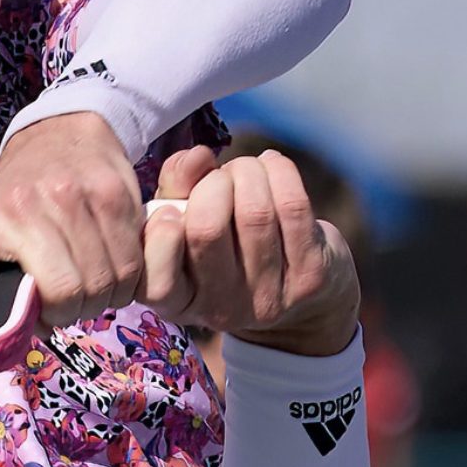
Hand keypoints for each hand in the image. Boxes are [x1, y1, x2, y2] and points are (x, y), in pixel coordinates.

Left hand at [0, 112, 143, 327]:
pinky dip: (127, 281)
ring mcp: (75, 197)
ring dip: (103, 300)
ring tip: (90, 291)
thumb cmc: (12, 198)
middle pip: (71, 293)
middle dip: (72, 312)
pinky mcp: (113, 195)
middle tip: (68, 306)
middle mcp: (28, 206)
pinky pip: (132, 262)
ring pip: (107, 282)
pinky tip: (112, 273)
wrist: (58, 136)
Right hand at [139, 146, 359, 356]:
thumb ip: (176, 186)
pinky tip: (273, 167)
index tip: (171, 210)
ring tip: (247, 171)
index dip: (159, 235)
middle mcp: (219, 309)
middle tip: (219, 178)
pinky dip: (280, 172)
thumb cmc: (226, 244)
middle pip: (207, 229)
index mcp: (177, 302)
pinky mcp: (310, 279)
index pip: (156, 280)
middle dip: (213, 184)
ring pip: (255, 213)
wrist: (299, 292)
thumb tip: (197, 157)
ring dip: (248, 172)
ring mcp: (268, 299)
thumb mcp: (186, 221)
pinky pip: (293, 207)